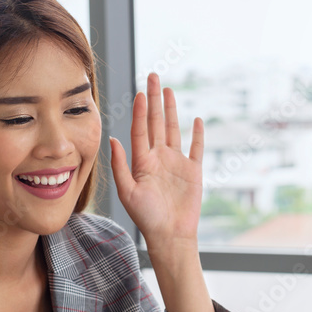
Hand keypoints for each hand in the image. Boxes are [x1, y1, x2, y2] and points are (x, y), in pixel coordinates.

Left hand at [108, 72, 203, 251]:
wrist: (170, 235)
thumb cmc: (146, 217)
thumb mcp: (128, 192)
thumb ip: (120, 165)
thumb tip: (114, 139)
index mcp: (142, 161)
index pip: (140, 129)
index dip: (140, 110)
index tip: (140, 92)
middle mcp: (158, 158)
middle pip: (156, 123)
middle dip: (154, 100)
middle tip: (153, 76)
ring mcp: (176, 163)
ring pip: (174, 130)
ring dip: (172, 110)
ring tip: (168, 90)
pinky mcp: (193, 171)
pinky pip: (196, 148)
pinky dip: (197, 134)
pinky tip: (197, 120)